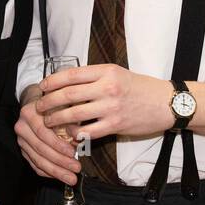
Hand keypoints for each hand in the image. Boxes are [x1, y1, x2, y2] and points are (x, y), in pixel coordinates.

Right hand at [14, 83, 81, 185]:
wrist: (37, 105)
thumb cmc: (54, 106)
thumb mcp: (63, 107)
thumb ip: (70, 122)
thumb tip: (80, 140)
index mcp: (30, 113)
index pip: (43, 132)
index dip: (58, 145)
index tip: (73, 153)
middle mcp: (22, 127)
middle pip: (41, 149)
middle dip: (60, 162)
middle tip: (76, 169)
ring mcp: (21, 140)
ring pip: (38, 160)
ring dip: (56, 171)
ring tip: (71, 178)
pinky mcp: (23, 150)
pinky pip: (35, 165)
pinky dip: (48, 173)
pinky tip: (60, 176)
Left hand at [36, 64, 171, 138]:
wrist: (166, 103)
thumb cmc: (140, 87)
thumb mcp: (117, 73)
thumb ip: (94, 77)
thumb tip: (67, 82)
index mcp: (106, 71)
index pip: (71, 74)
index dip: (52, 81)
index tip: (42, 87)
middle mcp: (107, 87)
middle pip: (68, 94)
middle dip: (48, 102)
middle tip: (39, 106)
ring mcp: (111, 107)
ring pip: (74, 114)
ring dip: (56, 119)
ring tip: (48, 121)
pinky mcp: (115, 125)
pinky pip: (88, 131)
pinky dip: (75, 134)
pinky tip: (69, 134)